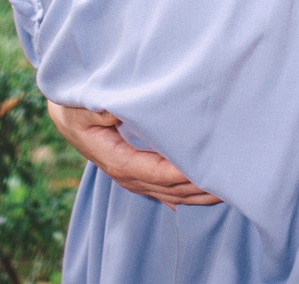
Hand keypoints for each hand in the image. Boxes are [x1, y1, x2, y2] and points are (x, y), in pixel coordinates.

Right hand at [45, 101, 220, 205]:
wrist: (66, 114)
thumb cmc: (78, 104)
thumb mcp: (88, 101)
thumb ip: (109, 107)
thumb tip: (129, 108)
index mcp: (116, 159)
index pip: (156, 171)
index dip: (182, 172)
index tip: (208, 167)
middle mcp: (126, 175)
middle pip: (169, 188)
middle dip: (200, 186)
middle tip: (232, 180)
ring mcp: (132, 179)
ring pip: (171, 194)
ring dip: (198, 194)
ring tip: (229, 189)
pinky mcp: (138, 176)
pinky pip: (166, 192)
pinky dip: (188, 194)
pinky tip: (209, 195)